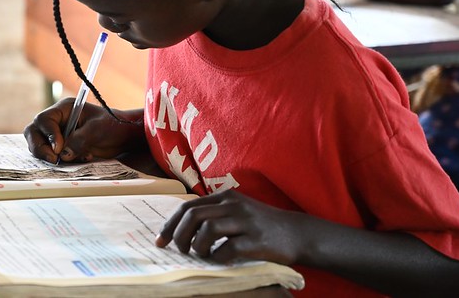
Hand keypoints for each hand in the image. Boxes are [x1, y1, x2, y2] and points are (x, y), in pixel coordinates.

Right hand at [23, 99, 143, 163]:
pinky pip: (51, 156)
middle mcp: (57, 121)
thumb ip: (80, 139)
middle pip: (34, 132)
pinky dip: (61, 161)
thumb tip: (63, 154)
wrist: (122, 136)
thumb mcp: (98, 129)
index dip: (49, 134)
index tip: (58, 148)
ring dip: (52, 156)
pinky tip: (81, 158)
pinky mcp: (61, 147)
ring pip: (40, 146)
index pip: (45, 120)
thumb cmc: (112, 125)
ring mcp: (57, 134)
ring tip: (73, 159)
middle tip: (54, 160)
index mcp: (64, 109)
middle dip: (40, 148)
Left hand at [155, 190, 307, 266]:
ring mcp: (245, 221)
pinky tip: (219, 261)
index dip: (170, 224)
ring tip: (200, 255)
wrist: (298, 233)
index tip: (160, 240)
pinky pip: (227, 249)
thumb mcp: (236, 210)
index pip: (188, 207)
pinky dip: (217, 258)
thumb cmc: (261, 225)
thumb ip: (213, 213)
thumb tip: (181, 229)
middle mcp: (233, 205)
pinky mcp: (256, 240)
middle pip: (193, 216)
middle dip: (179, 236)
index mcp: (225, 197)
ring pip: (207, 229)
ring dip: (197, 246)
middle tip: (180, 251)